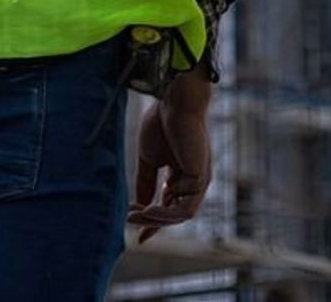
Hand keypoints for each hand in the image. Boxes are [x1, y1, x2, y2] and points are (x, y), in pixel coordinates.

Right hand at [128, 71, 212, 242]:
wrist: (173, 102)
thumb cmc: (162, 123)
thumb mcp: (149, 159)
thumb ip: (146, 183)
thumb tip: (140, 207)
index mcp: (182, 175)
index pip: (169, 205)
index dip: (152, 220)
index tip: (133, 228)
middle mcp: (193, 181)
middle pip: (174, 213)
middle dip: (151, 222)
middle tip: (129, 221)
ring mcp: (199, 181)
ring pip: (180, 216)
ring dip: (157, 220)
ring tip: (135, 216)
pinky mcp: (201, 179)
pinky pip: (185, 208)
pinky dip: (166, 214)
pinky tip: (148, 211)